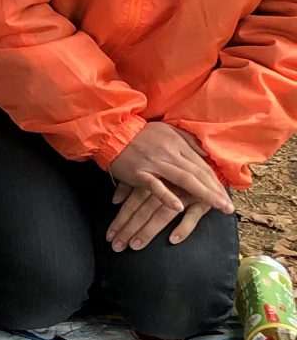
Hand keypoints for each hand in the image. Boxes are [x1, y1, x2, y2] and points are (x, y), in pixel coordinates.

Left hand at [107, 182, 221, 252]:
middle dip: (129, 228)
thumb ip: (131, 186)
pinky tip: (173, 239)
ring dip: (149, 230)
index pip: (133, 202)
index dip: (120, 219)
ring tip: (136, 245)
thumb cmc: (176, 173)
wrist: (210, 164)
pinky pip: (193, 216)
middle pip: (144, 209)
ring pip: (163, 213)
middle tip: (117, 246)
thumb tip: (114, 200)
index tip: (109, 237)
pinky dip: (183, 227)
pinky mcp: (204, 201)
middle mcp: (167, 187)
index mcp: (154, 179)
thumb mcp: (152, 175)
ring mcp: (186, 194)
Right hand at [108, 123, 231, 221]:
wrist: (111, 133)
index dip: (216, 181)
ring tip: (218, 207)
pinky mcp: (139, 173)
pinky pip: (155, 186)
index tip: (227, 195)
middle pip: (198, 173)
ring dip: (203, 194)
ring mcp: (154, 163)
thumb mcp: (167, 131)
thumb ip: (187, 141)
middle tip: (229, 207)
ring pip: (184, 179)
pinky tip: (179, 207)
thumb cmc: (139, 135)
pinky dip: (167, 196)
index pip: (202, 165)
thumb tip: (206, 154)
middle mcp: (170, 153)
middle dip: (216, 191)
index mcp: (177, 144)